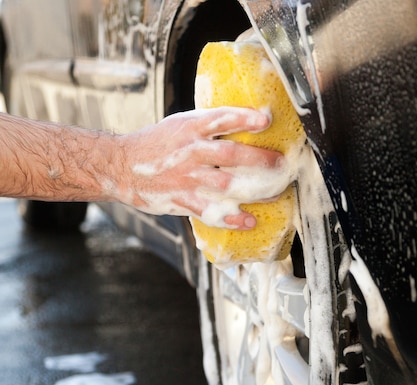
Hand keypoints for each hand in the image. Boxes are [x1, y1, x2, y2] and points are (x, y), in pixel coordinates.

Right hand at [116, 107, 288, 229]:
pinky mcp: (183, 200)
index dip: (245, 118)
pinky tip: (249, 221)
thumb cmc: (154, 145)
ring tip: (276, 192)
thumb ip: (207, 128)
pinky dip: (232, 218)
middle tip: (282, 164)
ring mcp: (187, 178)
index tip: (266, 119)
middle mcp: (190, 152)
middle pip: (231, 155)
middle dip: (260, 159)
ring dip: (254, 190)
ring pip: (226, 184)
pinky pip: (211, 212)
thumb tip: (241, 125)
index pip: (222, 119)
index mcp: (190, 128)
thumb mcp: (179, 126)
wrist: (121, 166)